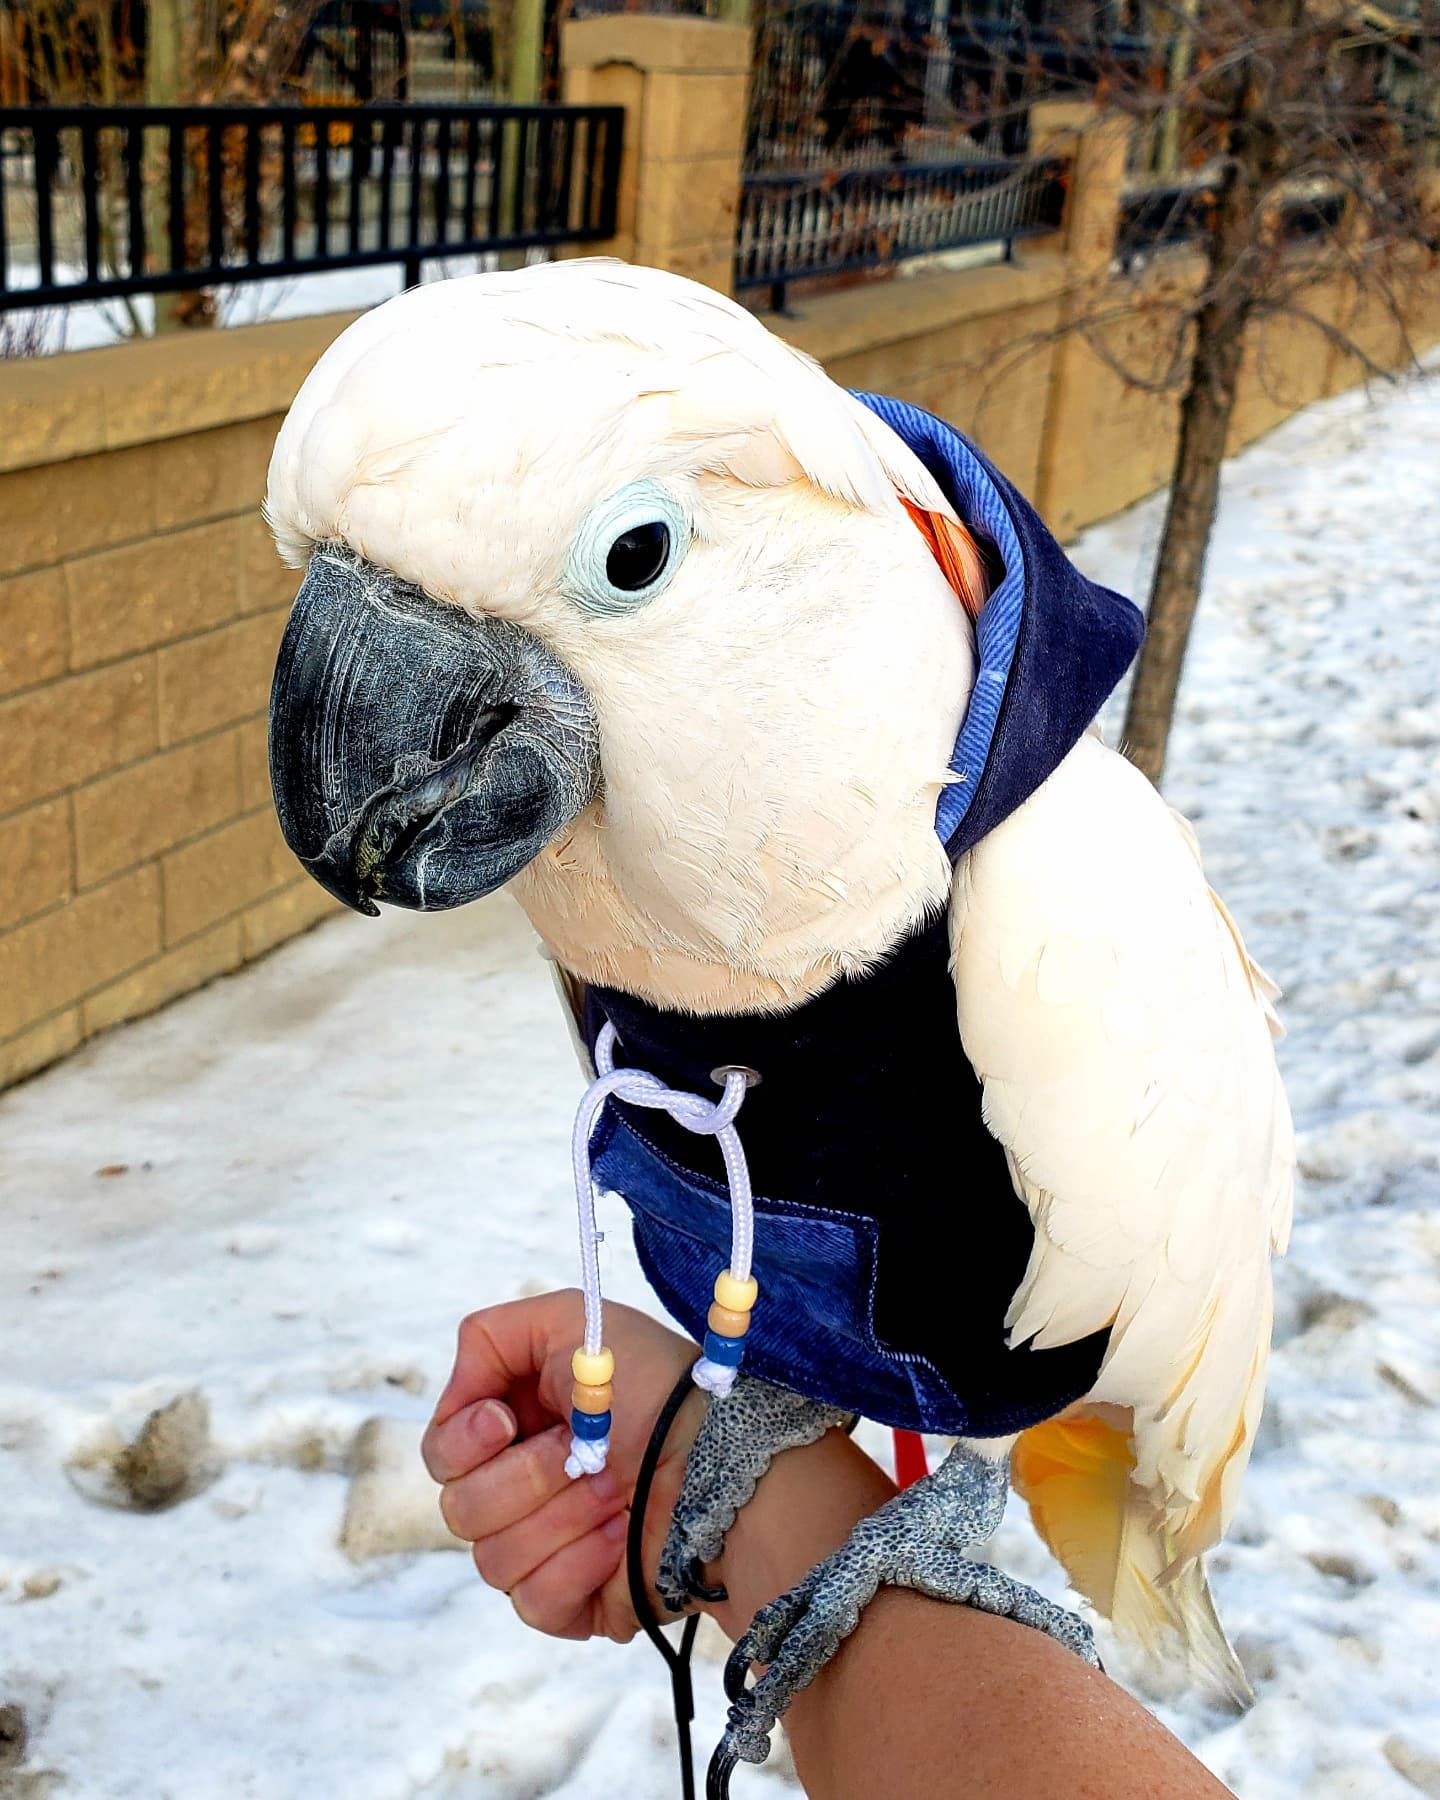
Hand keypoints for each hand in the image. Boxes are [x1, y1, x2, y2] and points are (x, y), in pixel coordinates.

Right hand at [421, 1288, 700, 1642]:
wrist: (724, 1461)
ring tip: (617, 1489)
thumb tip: (460, 1400)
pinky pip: (533, 1601)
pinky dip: (578, 1565)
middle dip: (529, 1475)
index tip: (504, 1422)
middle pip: (459, 1508)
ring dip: (564, 1515)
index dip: (463, 1441)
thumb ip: (490, 1337)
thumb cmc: (662, 1387)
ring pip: (492, 1558)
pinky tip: (619, 1537)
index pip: (441, 1454)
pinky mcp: (573, 1602)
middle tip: (591, 1452)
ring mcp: (544, 1549)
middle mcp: (520, 1490)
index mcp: (515, 1429)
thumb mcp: (577, 1323)